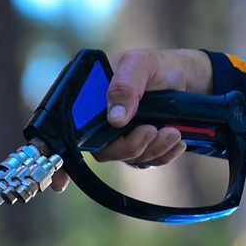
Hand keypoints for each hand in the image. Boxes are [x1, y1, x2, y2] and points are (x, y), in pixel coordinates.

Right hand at [44, 48, 212, 190]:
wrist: (187, 78)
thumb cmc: (158, 66)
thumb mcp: (141, 64)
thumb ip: (126, 86)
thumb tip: (115, 119)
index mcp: (88, 97)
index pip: (64, 128)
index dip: (58, 156)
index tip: (59, 181)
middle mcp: (99, 119)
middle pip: (101, 150)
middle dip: (130, 146)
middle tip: (152, 130)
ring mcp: (118, 135)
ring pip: (127, 158)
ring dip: (152, 149)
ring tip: (172, 131)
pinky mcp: (139, 146)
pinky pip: (146, 162)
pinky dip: (163, 155)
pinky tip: (177, 140)